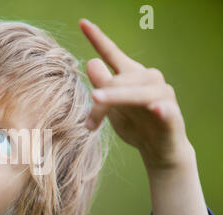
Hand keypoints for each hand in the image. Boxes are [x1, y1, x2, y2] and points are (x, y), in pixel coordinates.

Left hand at [79, 19, 192, 169]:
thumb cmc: (133, 124)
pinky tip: (155, 108)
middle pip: (117, 79)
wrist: (157, 150)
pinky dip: (160, 109)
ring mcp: (162, 96)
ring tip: (96, 99)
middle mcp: (148, 79)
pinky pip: (166, 110)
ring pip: (136, 92)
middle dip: (99, 100)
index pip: (112, 53)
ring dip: (115, 98)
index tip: (82, 23)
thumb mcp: (111, 106)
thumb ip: (102, 85)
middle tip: (88, 123)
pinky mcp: (172, 115)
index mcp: (130, 75)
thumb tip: (91, 62)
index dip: (98, 38)